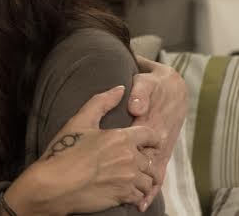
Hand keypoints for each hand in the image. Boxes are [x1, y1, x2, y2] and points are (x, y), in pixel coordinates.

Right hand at [5, 85, 160, 215]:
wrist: (54, 184)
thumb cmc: (64, 151)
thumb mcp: (79, 121)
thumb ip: (101, 102)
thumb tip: (120, 89)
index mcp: (121, 138)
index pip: (152, 135)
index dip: (151, 139)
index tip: (146, 143)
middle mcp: (129, 158)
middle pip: (150, 160)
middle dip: (143, 161)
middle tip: (131, 163)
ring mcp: (128, 179)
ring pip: (148, 180)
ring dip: (141, 179)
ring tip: (128, 178)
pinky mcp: (123, 197)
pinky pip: (140, 196)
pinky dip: (135, 194)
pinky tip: (123, 190)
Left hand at [128, 55, 187, 209]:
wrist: (173, 86)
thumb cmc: (154, 84)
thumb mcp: (146, 83)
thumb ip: (139, 93)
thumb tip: (133, 106)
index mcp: (151, 123)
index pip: (140, 143)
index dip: (128, 154)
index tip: (113, 167)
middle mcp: (157, 139)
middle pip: (146, 162)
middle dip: (134, 177)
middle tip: (120, 191)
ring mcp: (160, 148)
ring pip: (153, 173)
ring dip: (144, 188)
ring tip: (134, 203)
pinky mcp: (160, 153)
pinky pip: (157, 175)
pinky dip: (150, 189)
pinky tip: (141, 203)